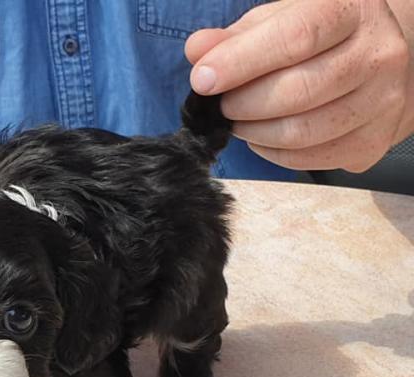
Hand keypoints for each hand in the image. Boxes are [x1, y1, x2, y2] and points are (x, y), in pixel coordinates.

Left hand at [186, 0, 412, 171]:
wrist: (373, 65)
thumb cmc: (316, 40)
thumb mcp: (275, 22)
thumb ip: (234, 37)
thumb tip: (197, 49)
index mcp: (350, 10)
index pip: (295, 38)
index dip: (241, 62)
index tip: (203, 80)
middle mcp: (376, 54)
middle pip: (298, 91)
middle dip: (244, 104)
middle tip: (223, 105)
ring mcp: (382, 101)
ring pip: (302, 132)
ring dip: (255, 132)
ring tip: (240, 121)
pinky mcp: (372, 142)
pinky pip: (309, 159)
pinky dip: (273, 153)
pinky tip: (264, 136)